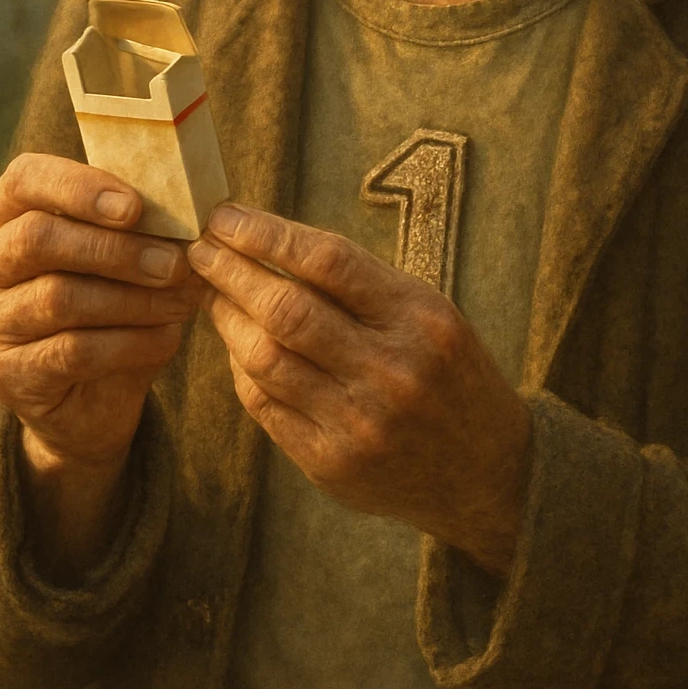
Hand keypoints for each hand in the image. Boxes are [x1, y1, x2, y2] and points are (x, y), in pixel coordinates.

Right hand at [0, 152, 204, 471]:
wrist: (88, 396)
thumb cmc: (105, 304)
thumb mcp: (116, 257)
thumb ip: (137, 230)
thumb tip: (190, 220)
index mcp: (0, 215)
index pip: (26, 179)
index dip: (81, 187)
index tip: (135, 207)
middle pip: (39, 237)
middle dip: (116, 248)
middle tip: (175, 263)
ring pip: (58, 297)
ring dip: (132, 298)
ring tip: (182, 301)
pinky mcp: (2, 373)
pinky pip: (71, 351)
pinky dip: (129, 342)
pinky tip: (167, 337)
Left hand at [188, 203, 531, 576]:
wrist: (487, 471)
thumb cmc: (449, 372)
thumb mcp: (430, 312)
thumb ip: (360, 284)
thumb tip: (268, 245)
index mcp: (420, 317)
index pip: (329, 261)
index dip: (267, 233)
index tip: (225, 216)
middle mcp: (392, 370)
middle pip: (287, 310)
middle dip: (231, 272)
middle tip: (200, 249)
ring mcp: (361, 423)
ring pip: (266, 359)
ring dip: (227, 319)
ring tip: (211, 293)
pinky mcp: (333, 465)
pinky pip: (266, 407)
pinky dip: (243, 369)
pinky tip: (236, 344)